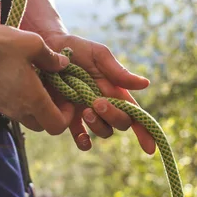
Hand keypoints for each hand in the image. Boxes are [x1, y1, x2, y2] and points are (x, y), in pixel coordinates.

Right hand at [0, 16, 73, 134]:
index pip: (57, 126)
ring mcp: (1, 108)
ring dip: (36, 104)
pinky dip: (20, 97)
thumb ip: (50, 57)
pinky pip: (11, 106)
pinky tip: (17, 74)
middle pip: (43, 124)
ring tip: (37, 78)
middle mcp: (17, 110)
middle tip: (54, 87)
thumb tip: (63, 64)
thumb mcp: (31, 43)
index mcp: (32, 100)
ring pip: (26, 116)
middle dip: (53, 111)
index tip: (67, 96)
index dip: (68, 115)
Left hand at [42, 32, 156, 154]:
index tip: (149, 148)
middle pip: (121, 123)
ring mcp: (86, 113)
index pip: (134, 112)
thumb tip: (145, 84)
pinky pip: (81, 138)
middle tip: (97, 103)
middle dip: (114, 116)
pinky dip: (84, 142)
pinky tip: (82, 137)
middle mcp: (103, 104)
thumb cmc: (75, 48)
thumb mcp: (98, 54)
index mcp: (115, 90)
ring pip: (103, 131)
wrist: (47, 49)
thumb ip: (118, 71)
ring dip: (98, 126)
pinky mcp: (67, 118)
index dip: (145, 131)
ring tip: (84, 110)